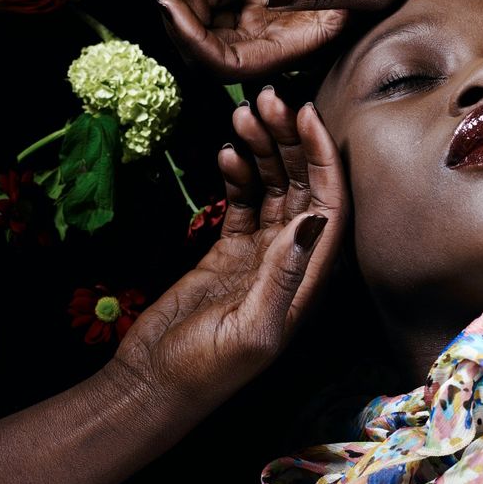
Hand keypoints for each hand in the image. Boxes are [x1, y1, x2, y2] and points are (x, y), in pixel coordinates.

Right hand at [112, 89, 345, 413]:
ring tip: (243, 113)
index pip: (330, 205)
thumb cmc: (205, 372)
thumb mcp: (252, 329)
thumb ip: (284, 275)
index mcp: (309, 281)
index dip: (322, 158)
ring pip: (273, 186)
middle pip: (303, 186)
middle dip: (290, 140)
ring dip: (263, 148)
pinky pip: (243, 200)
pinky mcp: (229, 250)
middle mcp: (293, 262)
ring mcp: (260, 254)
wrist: (152, 385)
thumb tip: (315, 219)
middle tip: (267, 98)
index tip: (305, 114)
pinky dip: (238, 172)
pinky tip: (227, 149)